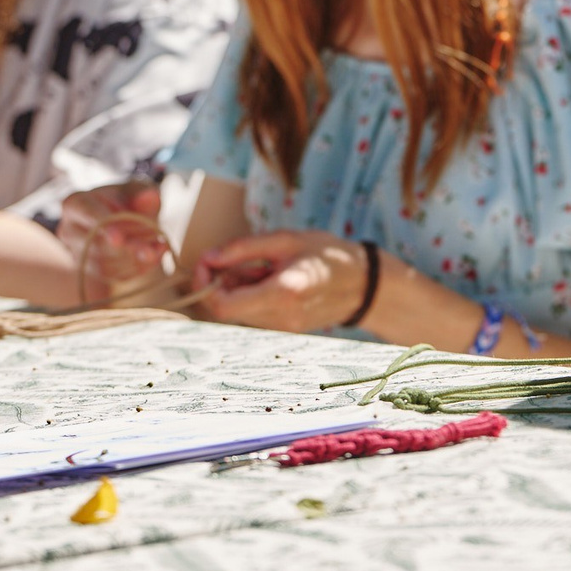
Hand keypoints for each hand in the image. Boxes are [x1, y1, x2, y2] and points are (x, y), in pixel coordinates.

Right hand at [56, 182, 164, 303]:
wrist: (132, 224)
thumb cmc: (131, 201)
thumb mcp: (140, 192)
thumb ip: (144, 194)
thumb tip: (150, 196)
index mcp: (77, 203)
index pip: (86, 212)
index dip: (102, 225)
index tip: (119, 239)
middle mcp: (70, 230)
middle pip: (95, 243)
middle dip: (127, 247)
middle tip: (150, 250)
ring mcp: (78, 254)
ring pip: (103, 264)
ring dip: (134, 259)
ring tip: (156, 248)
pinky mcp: (90, 272)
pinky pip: (112, 276)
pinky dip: (136, 269)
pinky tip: (153, 258)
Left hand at [191, 230, 378, 332]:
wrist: (364, 283)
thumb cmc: (327, 254)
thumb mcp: (286, 240)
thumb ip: (243, 249)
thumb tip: (208, 258)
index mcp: (281, 293)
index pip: (223, 305)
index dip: (206, 284)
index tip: (208, 261)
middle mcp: (280, 318)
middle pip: (228, 309)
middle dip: (222, 283)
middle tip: (237, 259)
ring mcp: (283, 329)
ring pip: (240, 313)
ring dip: (238, 290)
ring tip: (262, 268)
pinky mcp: (286, 330)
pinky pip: (255, 315)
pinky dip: (253, 297)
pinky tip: (272, 280)